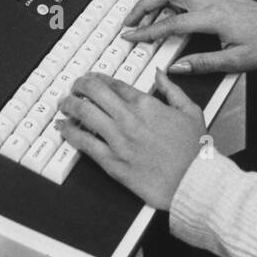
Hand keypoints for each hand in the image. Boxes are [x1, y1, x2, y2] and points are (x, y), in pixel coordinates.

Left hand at [57, 70, 207, 210]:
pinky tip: (63, 128)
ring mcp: (119, 141)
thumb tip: (160, 73)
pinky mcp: (112, 163)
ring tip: (64, 103)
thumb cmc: (194, 152)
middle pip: (94, 92)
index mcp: (147, 105)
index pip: (114, 83)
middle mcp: (129, 119)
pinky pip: (84, 143)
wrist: (193, 182)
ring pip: (84, 113)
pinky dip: (69, 132)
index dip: (98, 78)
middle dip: (80, 85)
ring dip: (69, 104)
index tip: (93, 79)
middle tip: (74, 87)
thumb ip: (172, 89)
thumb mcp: (191, 111)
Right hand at [118, 0, 256, 75]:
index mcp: (212, 17)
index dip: (148, 31)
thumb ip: (203, 64)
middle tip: (129, 20)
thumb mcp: (235, 62)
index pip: (171, 23)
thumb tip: (177, 68)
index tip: (132, 36)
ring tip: (141, 9)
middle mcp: (210, 0)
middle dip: (143, 5)